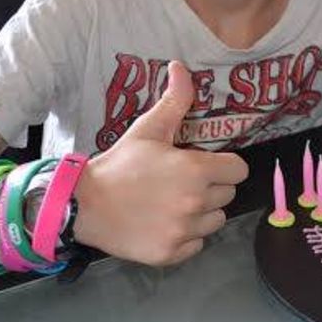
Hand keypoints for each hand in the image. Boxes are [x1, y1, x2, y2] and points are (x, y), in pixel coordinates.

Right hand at [73, 61, 248, 266]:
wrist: (83, 205)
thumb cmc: (119, 165)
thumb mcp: (148, 129)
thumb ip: (174, 100)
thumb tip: (180, 67)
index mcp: (196, 171)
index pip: (238, 171)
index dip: (224, 166)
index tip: (205, 165)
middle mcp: (196, 203)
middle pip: (227, 196)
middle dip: (211, 188)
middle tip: (182, 183)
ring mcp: (184, 231)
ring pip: (214, 222)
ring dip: (201, 214)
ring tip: (173, 203)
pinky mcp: (171, 254)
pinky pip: (196, 245)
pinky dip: (185, 237)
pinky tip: (164, 223)